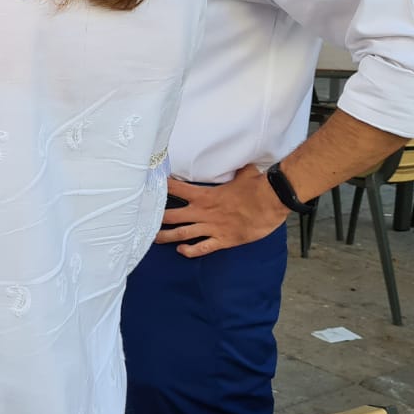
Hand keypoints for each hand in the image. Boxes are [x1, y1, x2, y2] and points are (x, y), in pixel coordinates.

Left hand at [156, 168, 288, 257]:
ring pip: (182, 233)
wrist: (271, 203)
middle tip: (143, 220)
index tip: (150, 186)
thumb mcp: (243, 173)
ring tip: (154, 239)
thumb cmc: (257, 187)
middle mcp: (203, 212)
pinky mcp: (223, 240)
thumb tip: (240, 161)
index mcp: (204, 195)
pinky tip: (181, 251)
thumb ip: (236, 170)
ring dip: (167, 237)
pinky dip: (190, 251)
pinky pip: (202, 247)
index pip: (177, 189)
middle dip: (156, 218)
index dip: (162, 188)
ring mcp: (211, 227)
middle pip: (172, 216)